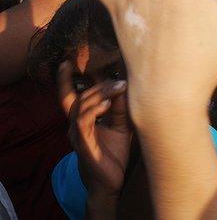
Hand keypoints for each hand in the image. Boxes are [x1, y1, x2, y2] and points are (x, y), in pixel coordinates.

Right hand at [57, 66, 130, 198]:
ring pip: (79, 107)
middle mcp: (75, 126)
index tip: (67, 62)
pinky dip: (93, 111)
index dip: (64, 80)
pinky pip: (83, 123)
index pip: (68, 97)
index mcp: (81, 120)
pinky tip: (106, 104)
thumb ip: (121, 107)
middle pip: (78, 98)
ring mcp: (77, 135)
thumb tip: (125, 84)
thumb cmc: (114, 153)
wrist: (111, 182)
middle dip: (98, 84)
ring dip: (99, 94)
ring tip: (117, 86)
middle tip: (119, 77)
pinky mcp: (83, 144)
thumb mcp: (121, 126)